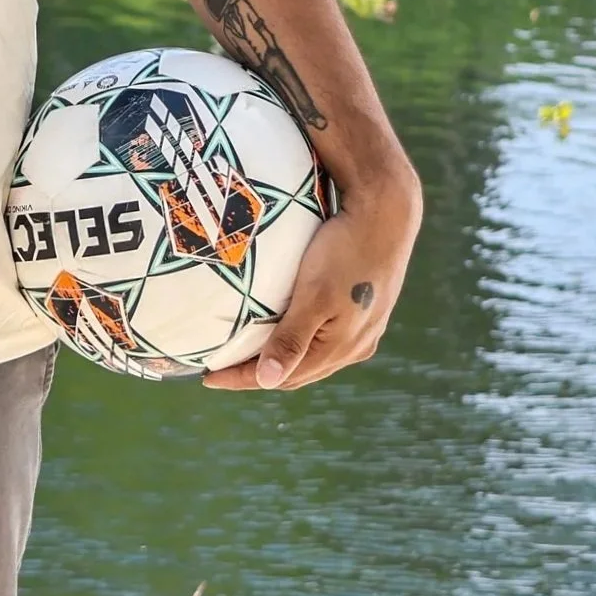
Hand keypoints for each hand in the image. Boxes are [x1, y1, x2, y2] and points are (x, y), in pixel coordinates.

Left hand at [202, 171, 420, 393]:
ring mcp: (364, 327)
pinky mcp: (365, 307)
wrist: (388, 213)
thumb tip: (266, 382)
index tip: (208, 377)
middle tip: (221, 366)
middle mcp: (357, 345)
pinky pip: (325, 336)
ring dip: (281, 358)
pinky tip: (283, 328)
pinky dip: (299, 341)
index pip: (284, 377)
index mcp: (343, 348)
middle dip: (260, 373)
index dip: (244, 379)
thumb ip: (291, 340)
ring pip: (313, 355)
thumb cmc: (346, 251)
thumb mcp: (315, 296)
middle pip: (299, 371)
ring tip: (246, 352)